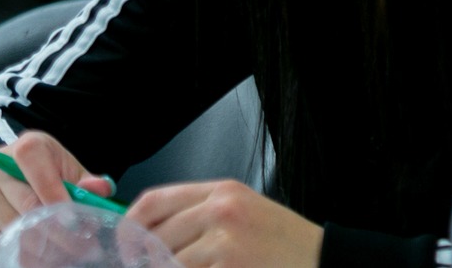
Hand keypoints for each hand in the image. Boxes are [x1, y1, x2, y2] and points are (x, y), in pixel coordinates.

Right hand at [0, 131, 114, 247]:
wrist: (20, 181)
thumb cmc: (52, 176)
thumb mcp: (72, 172)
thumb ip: (88, 182)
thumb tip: (99, 189)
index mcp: (26, 148)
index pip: (31, 160)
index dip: (53, 191)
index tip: (75, 221)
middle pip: (26, 204)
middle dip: (60, 232)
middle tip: (85, 250)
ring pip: (15, 230)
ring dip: (45, 248)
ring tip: (68, 255)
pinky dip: (24, 257)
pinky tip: (43, 256)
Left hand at [127, 180, 323, 267]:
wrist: (328, 264)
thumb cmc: (287, 246)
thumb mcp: (244, 213)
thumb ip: (200, 216)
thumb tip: (151, 234)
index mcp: (220, 191)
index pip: (154, 201)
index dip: (130, 225)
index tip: (122, 244)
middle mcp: (220, 210)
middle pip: (157, 235)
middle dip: (145, 258)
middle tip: (140, 267)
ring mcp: (226, 241)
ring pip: (170, 261)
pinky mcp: (231, 267)